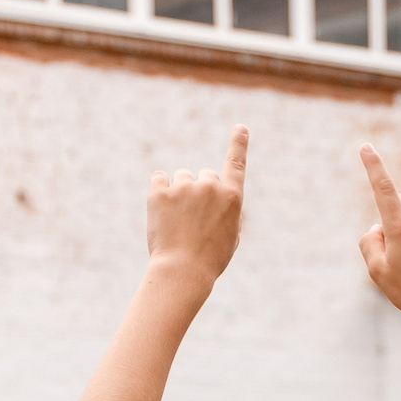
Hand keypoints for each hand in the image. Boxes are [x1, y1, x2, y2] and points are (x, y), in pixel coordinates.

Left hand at [147, 126, 247, 286]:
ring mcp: (185, 187)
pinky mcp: (161, 191)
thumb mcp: (230, 238)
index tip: (240, 128)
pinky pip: (159, 178)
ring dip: (180, 192)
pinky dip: (160, 191)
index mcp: (232, 198)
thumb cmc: (209, 260)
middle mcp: (211, 186)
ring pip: (182, 177)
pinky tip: (161, 212)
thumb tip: (219, 198)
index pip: (236, 164)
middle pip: (205, 175)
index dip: (239, 145)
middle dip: (200, 191)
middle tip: (194, 219)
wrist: (182, 272)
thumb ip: (228, 212)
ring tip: (178, 221)